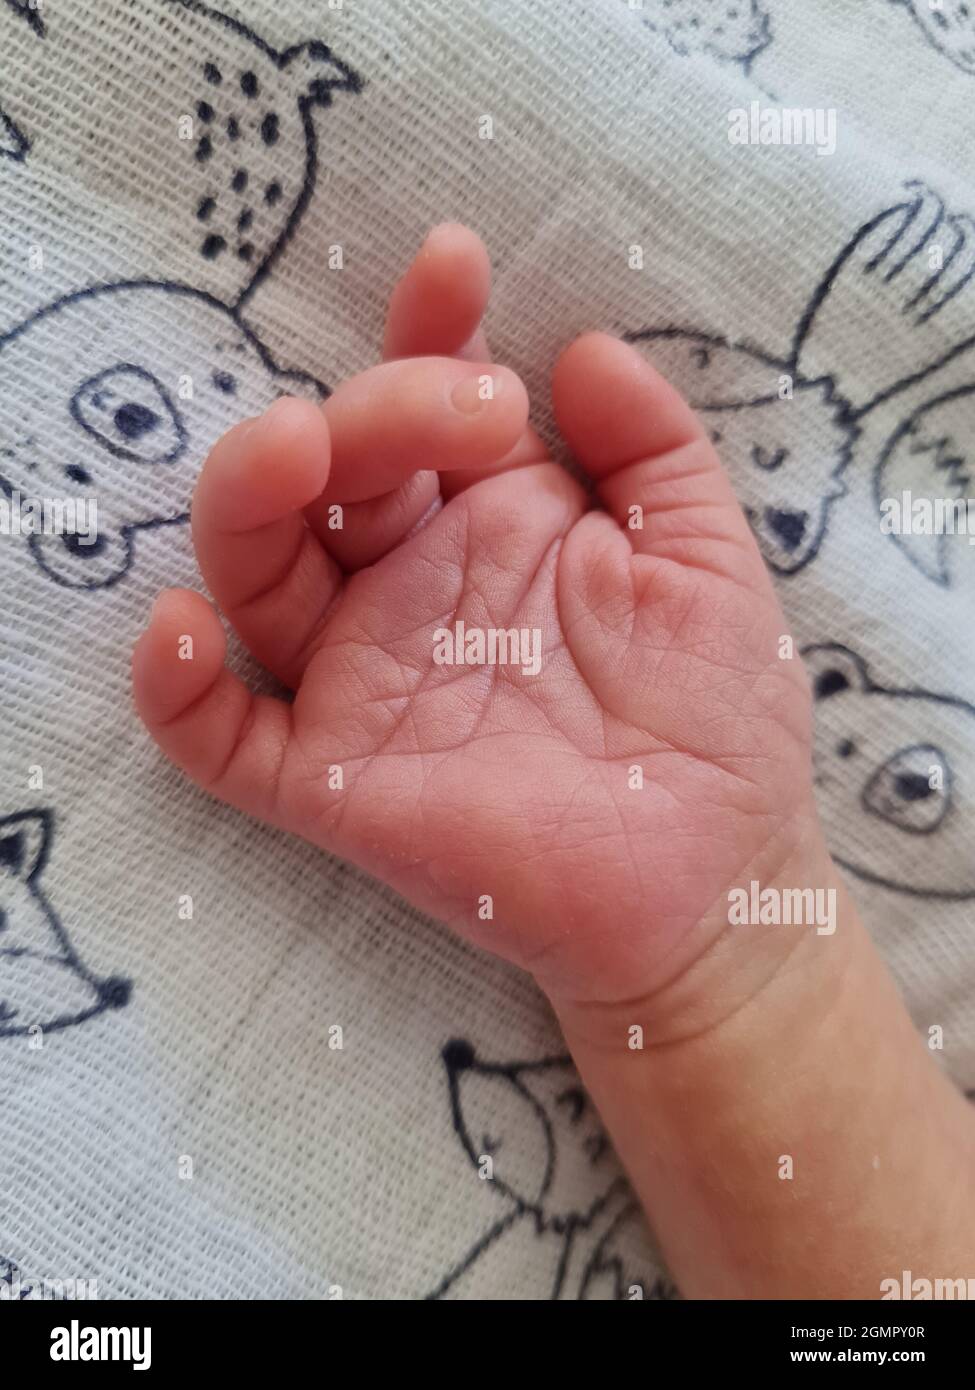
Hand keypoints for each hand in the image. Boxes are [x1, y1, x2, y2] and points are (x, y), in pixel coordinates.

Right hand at [133, 226, 814, 1020]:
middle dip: (368, 409)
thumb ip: (653, 445)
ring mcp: (365, 682)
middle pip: (330, 474)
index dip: (428, 333)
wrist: (719, 876)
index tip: (459, 267)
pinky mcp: (335, 783)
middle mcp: (411, 588)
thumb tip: (580, 345)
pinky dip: (177, 690)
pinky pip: (221, 737)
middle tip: (464, 405)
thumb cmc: (718, 717)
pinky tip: (183, 630)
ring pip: (257, 575)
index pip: (425, 409)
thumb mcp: (707, 555)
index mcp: (491, 525)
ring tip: (298, 449)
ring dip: (251, 498)